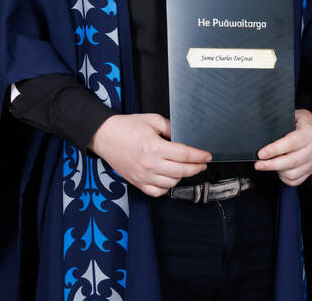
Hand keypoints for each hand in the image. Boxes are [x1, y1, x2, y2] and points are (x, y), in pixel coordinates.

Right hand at [89, 114, 210, 196]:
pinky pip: (157, 192)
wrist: (104, 136)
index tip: (206, 156)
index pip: (184, 155)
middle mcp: (149, 164)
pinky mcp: (137, 182)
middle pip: (181, 171)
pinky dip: (166, 187)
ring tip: (185, 169)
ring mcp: (143, 176)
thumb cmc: (126, 127)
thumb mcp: (152, 120)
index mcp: (154, 147)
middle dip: (196, 168)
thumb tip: (183, 136)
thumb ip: (171, 128)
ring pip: (171, 183)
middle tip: (202, 164)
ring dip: (182, 177)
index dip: (199, 156)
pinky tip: (170, 179)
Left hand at [254, 109, 311, 185]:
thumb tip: (262, 135)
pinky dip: (284, 178)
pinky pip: (295, 180)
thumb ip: (280, 125)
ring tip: (270, 164)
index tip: (261, 154)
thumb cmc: (299, 122)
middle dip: (271, 165)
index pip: (290, 143)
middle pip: (291, 161)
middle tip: (258, 164)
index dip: (274, 150)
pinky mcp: (310, 170)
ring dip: (278, 171)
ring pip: (292, 173)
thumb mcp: (290, 117)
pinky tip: (280, 170)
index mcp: (307, 133)